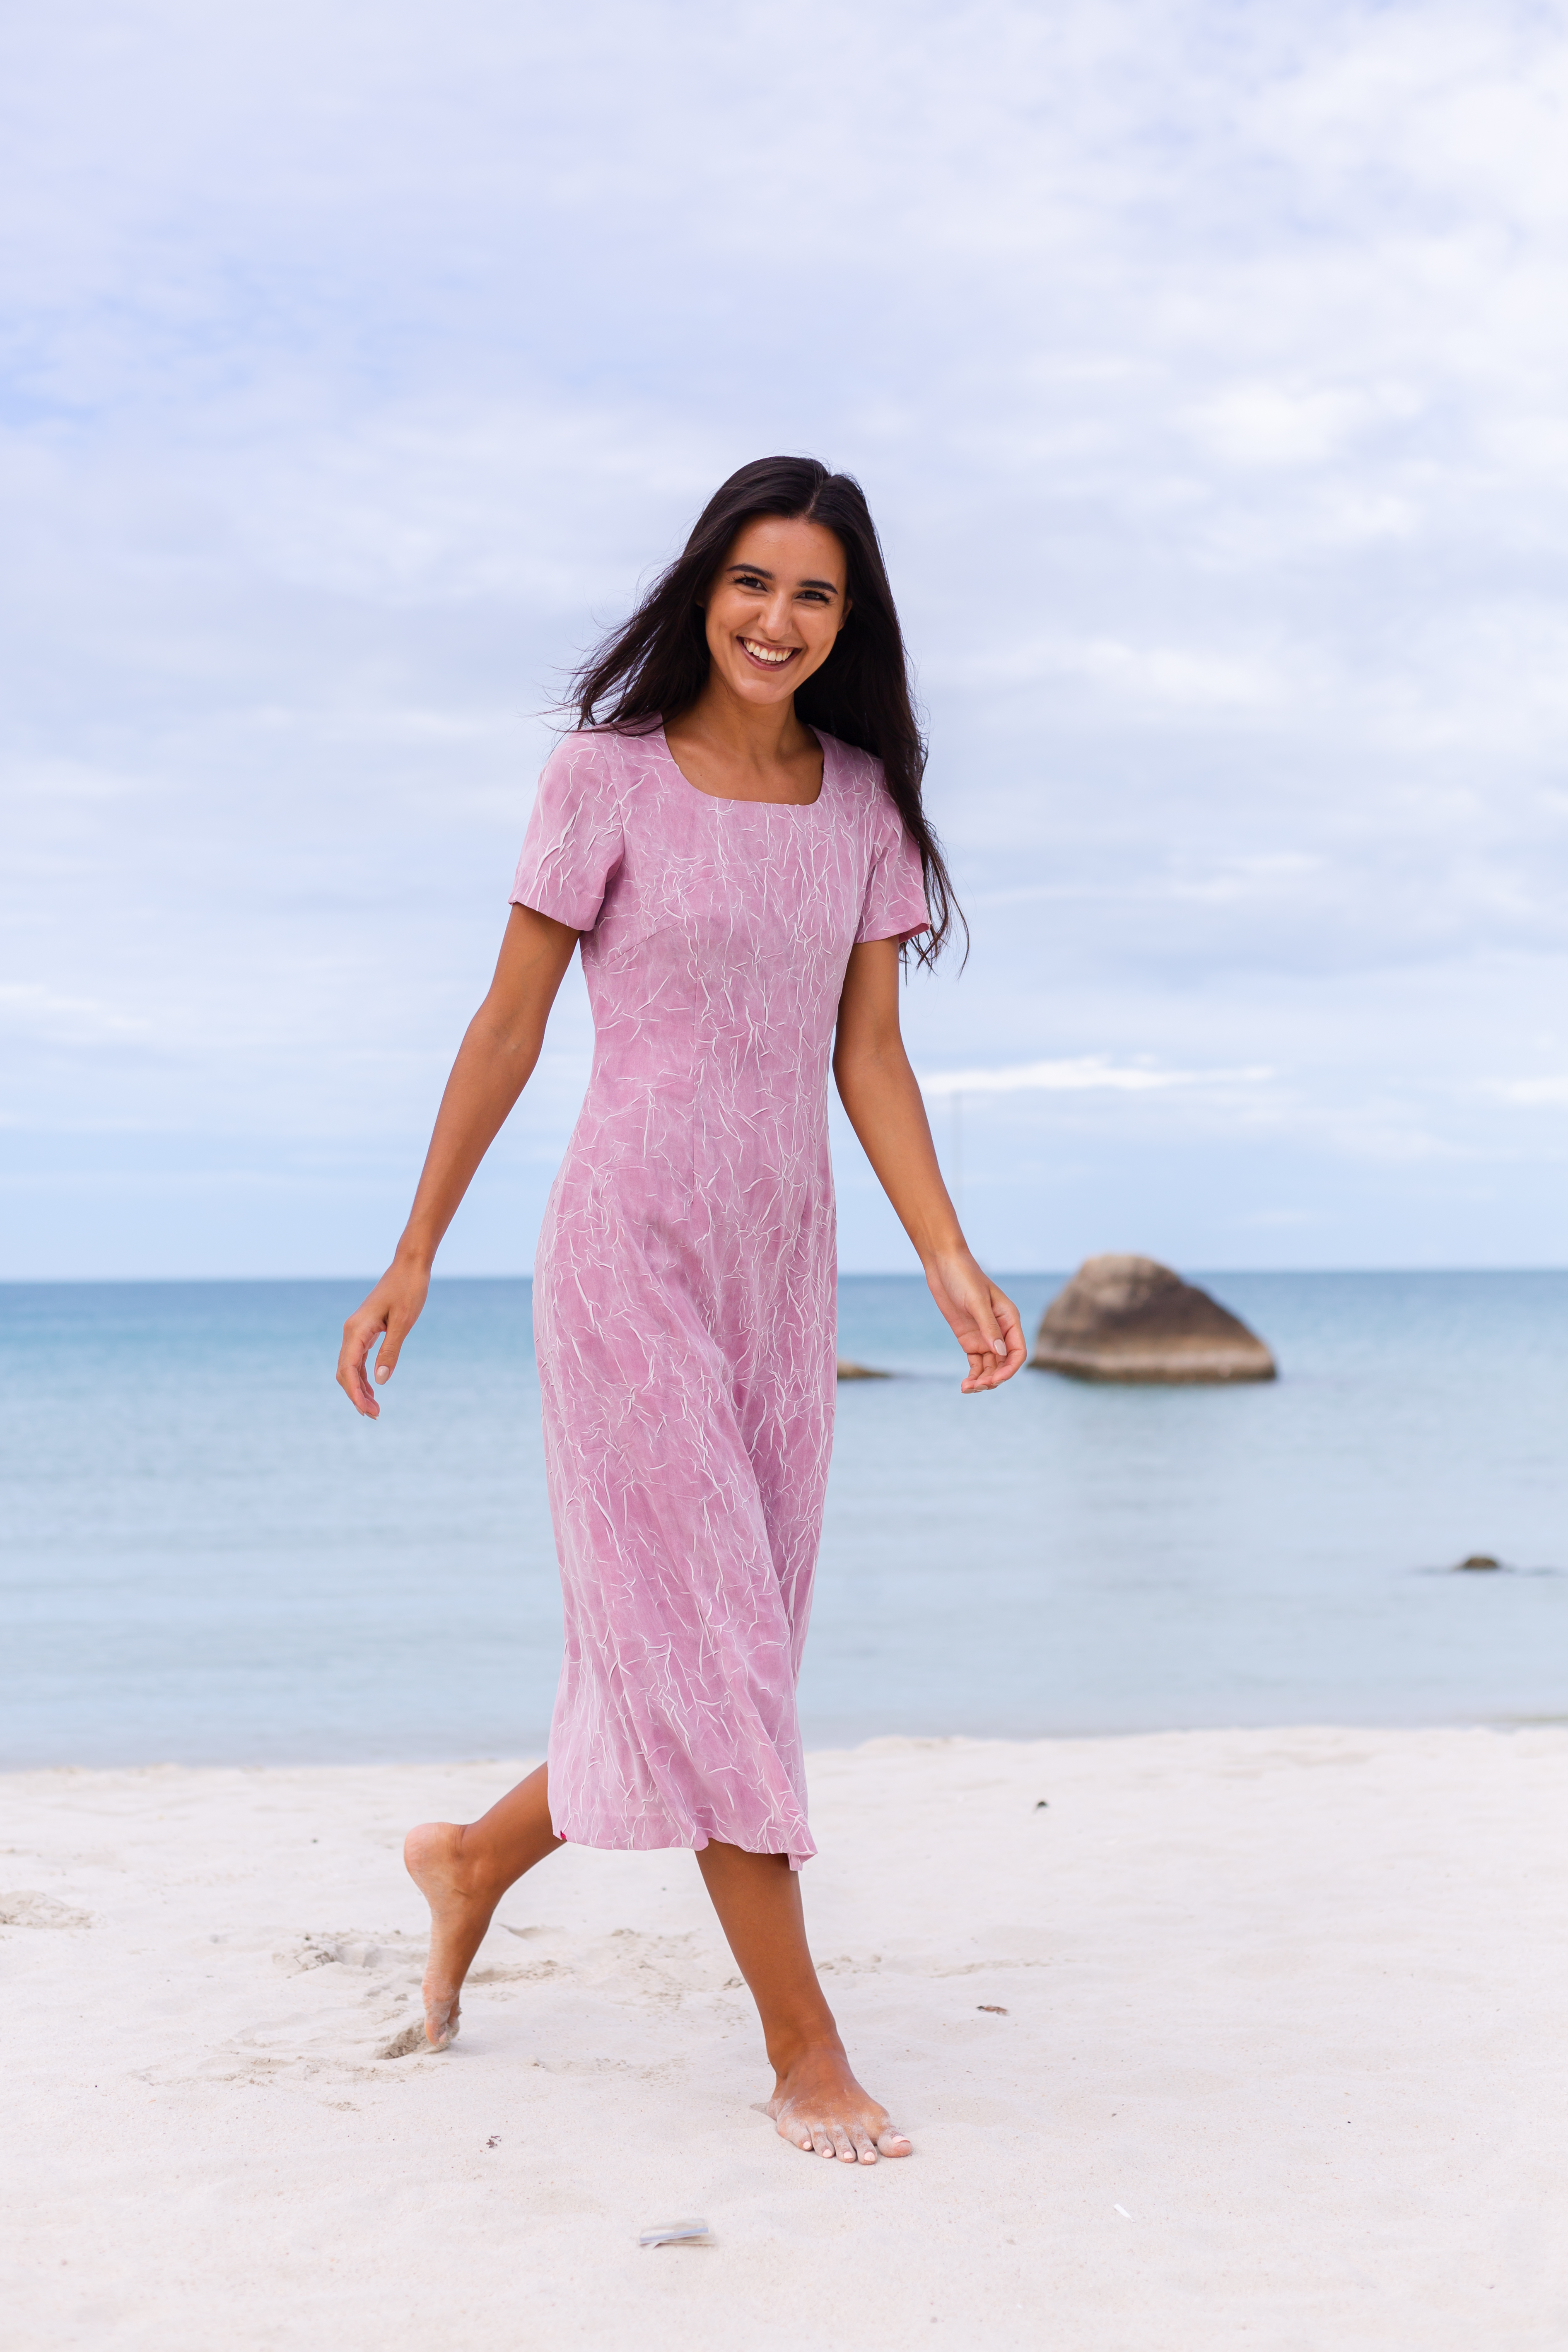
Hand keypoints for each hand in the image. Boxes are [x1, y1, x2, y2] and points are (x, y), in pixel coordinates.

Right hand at [337, 1260, 430, 1417]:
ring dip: (359, 1388)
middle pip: (345, 1371)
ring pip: (350, 1367)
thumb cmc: (409, 1290)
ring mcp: (357, 1330)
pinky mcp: (365, 1330)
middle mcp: (352, 1331)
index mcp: (357, 1329)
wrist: (409, 1266)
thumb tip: (381, 1381)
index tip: (366, 1411)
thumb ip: (390, 1351)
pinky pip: (358, 1358)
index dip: (355, 1393)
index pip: (348, 1369)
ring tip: (374, 1409)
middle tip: (374, 1415)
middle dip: (356, 1395)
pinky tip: (373, 1389)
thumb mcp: (403, 1322)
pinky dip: (363, 1375)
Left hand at [925, 1251, 1026, 1392]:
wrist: (943, 1266)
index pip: (1017, 1352)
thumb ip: (988, 1327)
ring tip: (967, 1388)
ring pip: (990, 1366)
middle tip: (977, 1386)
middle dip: (994, 1378)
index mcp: (1009, 1319)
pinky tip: (965, 1384)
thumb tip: (999, 1352)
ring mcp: (985, 1336)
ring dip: (982, 1380)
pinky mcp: (969, 1339)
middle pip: (1004, 1363)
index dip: (1009, 1369)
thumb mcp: (977, 1301)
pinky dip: (973, 1375)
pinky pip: (976, 1363)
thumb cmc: (964, 1277)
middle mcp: (1000, 1330)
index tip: (994, 1380)